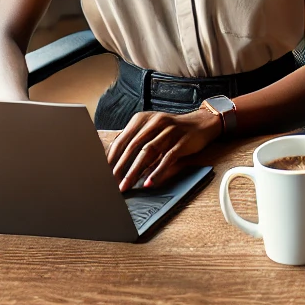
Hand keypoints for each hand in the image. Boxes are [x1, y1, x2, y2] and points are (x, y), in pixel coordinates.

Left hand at [107, 108, 221, 190]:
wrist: (201, 123)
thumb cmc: (172, 130)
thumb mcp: (151, 131)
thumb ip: (135, 142)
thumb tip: (114, 162)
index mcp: (142, 119)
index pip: (122, 139)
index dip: (111, 158)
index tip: (103, 173)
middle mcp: (155, 122)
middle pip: (133, 147)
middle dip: (120, 167)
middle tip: (111, 183)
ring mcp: (170, 130)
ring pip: (148, 152)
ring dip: (134, 172)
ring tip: (126, 185)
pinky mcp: (182, 140)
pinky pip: (167, 158)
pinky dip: (157, 172)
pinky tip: (149, 182)